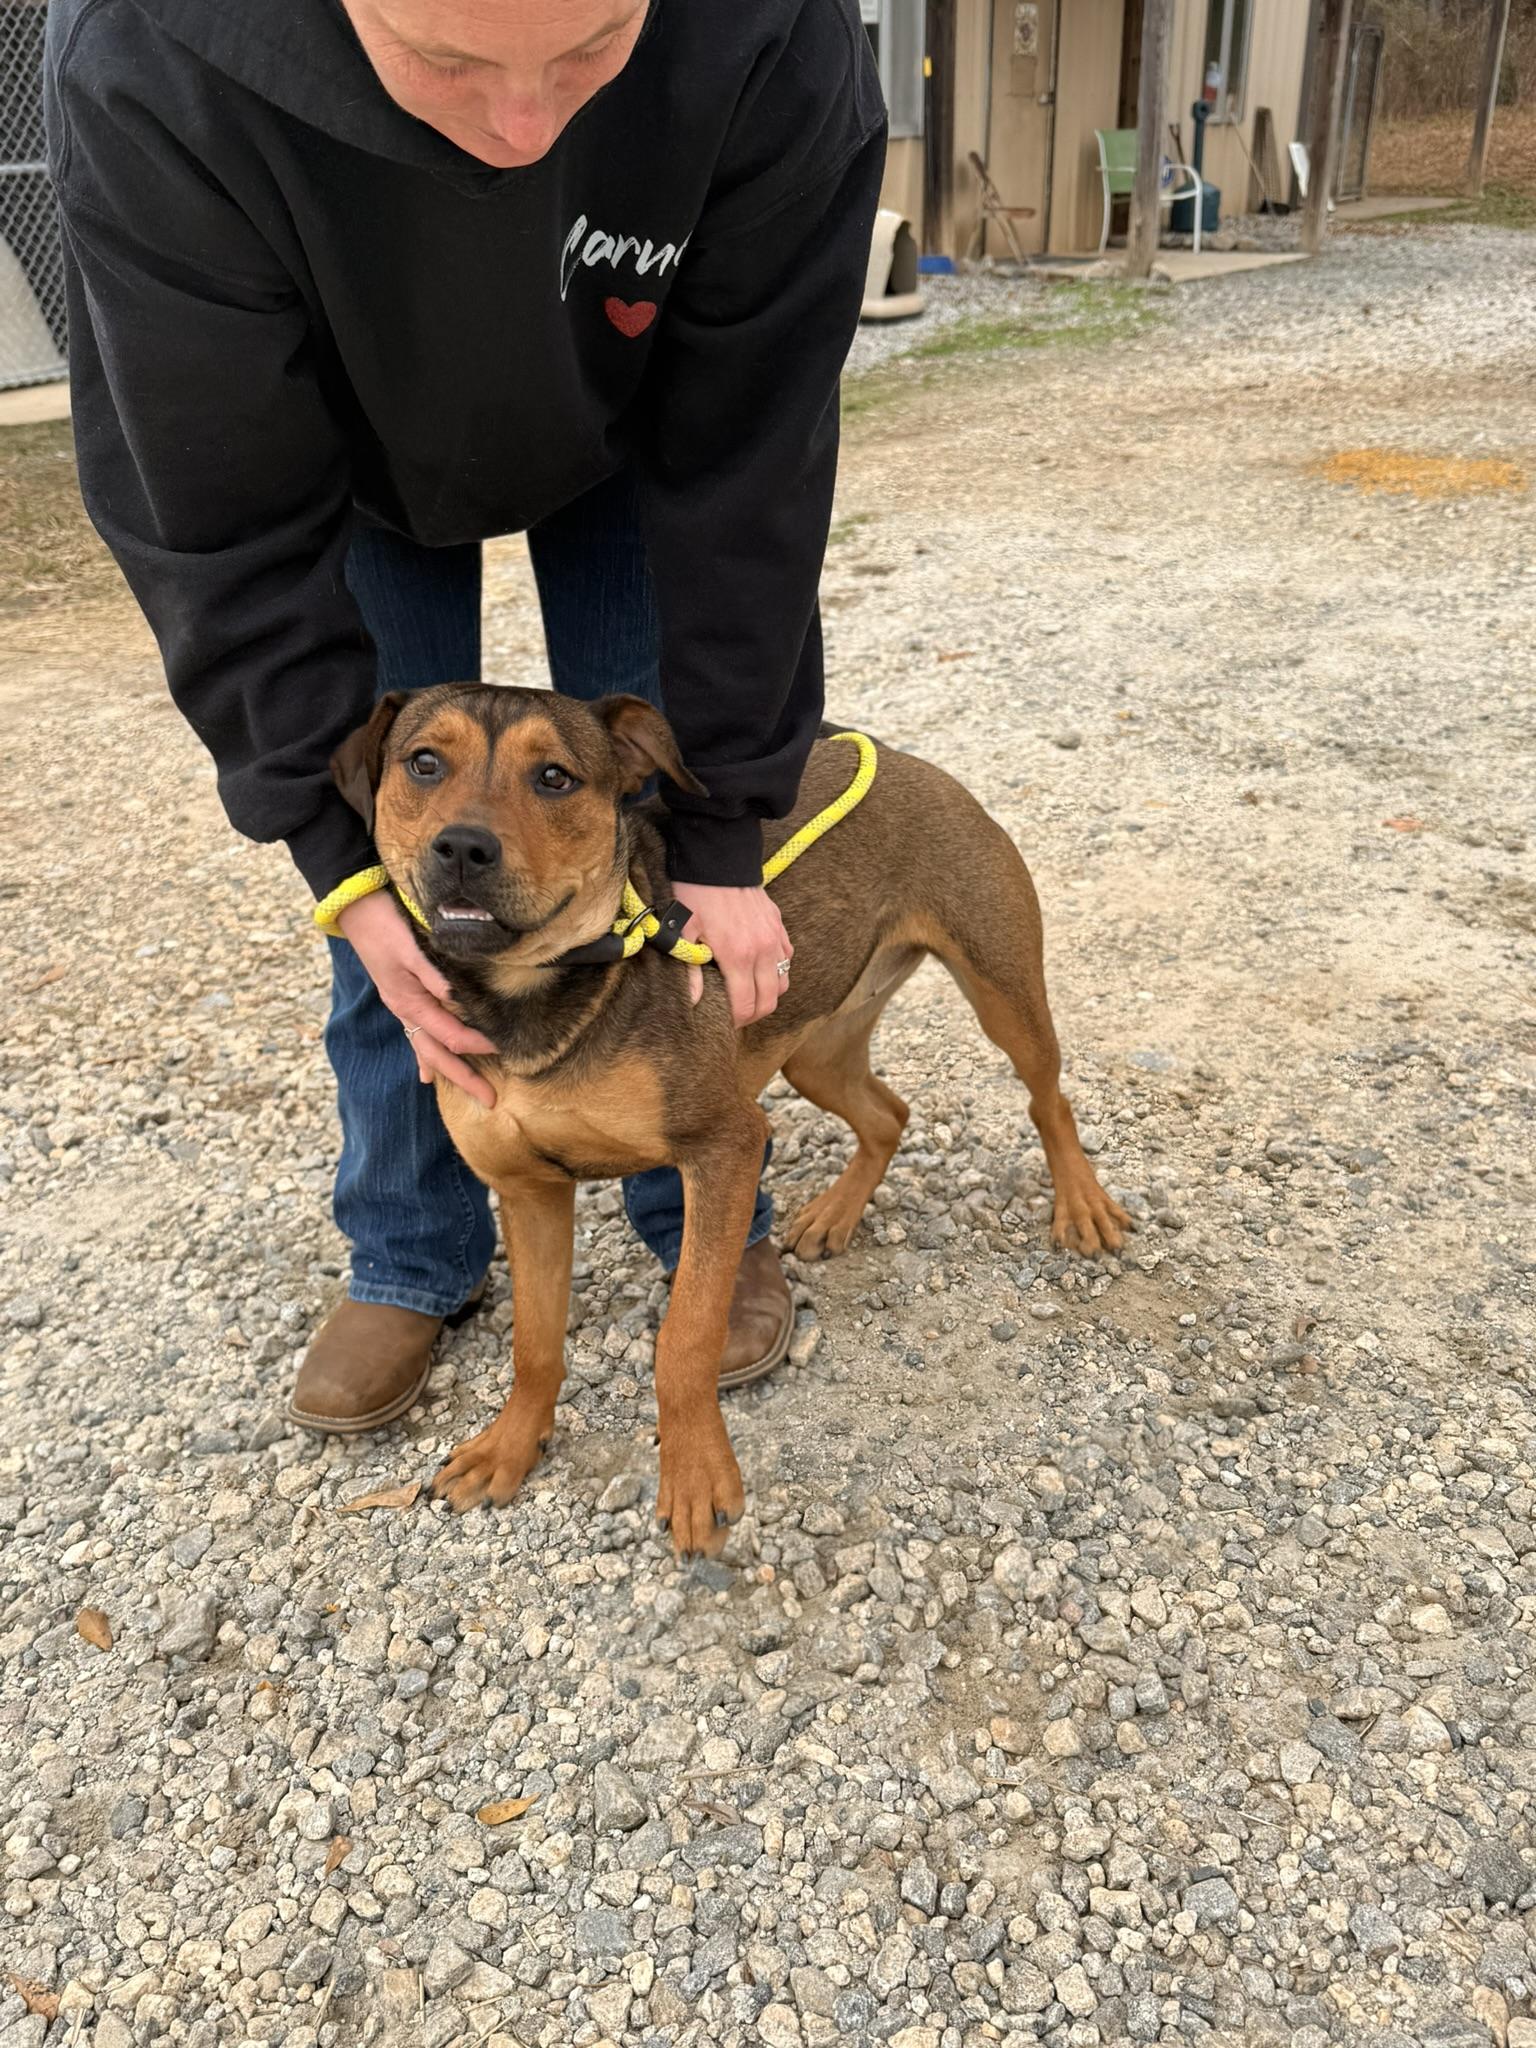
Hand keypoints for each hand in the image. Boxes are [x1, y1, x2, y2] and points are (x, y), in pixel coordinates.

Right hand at [335, 890, 497, 1107]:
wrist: (356, 908)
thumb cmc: (385, 925)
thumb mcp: (411, 947)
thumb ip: (434, 975)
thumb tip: (456, 999)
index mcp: (410, 1002)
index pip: (450, 1034)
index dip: (477, 1044)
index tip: (504, 1049)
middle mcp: (405, 1010)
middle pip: (438, 1054)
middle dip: (464, 1078)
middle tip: (490, 1101)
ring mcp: (401, 1006)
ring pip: (427, 1048)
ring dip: (448, 1071)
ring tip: (468, 1090)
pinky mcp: (400, 998)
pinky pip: (415, 1035)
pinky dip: (423, 1057)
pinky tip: (426, 1074)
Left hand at [671, 882, 791, 1027]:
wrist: (718, 857)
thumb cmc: (695, 894)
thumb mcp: (681, 931)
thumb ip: (688, 970)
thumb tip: (691, 1002)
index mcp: (738, 956)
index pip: (746, 1005)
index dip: (736, 1020)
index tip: (724, 1022)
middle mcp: (763, 950)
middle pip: (769, 1001)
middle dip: (753, 1014)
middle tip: (736, 1014)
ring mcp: (775, 938)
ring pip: (783, 983)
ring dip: (768, 994)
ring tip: (748, 994)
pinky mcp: (779, 926)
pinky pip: (787, 959)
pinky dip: (777, 970)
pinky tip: (758, 968)